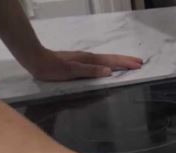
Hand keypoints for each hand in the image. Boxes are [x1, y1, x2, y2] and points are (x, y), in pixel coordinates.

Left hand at [24, 48, 142, 80]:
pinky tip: (108, 68)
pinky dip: (108, 64)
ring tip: (129, 64)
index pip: (111, 62)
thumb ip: (90, 71)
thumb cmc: (52, 68)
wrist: (36, 60)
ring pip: (106, 60)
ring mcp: (84, 59)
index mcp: (89, 61)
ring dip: (118, 62)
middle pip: (111, 59)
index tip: (138, 65)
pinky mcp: (79, 63)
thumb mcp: (71, 71)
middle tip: (139, 63)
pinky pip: (99, 63)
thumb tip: (109, 72)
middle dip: (125, 61)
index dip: (125, 64)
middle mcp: (88, 58)